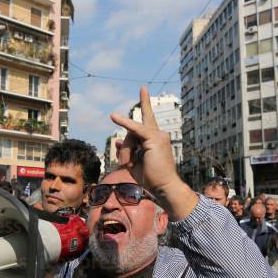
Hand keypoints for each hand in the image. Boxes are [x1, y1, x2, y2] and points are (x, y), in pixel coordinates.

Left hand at [110, 86, 197, 219]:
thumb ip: (127, 151)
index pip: (148, 118)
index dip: (145, 103)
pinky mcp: (154, 138)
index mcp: (156, 138)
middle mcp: (159, 134)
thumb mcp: (134, 163)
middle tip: (126, 165)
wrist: (163, 187)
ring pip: (131, 134)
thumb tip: (117, 142)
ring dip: (126, 152)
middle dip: (126, 149)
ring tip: (129, 166)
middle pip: (133, 131)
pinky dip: (124, 123)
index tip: (143, 89)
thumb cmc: (152, 178)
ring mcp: (158, 135)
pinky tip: (114, 117)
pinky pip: (135, 129)